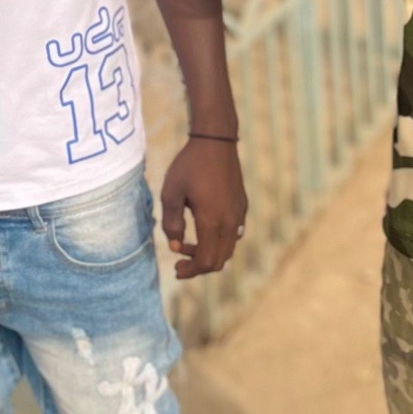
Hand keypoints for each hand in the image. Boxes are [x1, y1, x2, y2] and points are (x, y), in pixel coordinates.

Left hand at [160, 137, 246, 280]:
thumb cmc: (189, 165)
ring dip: (208, 253)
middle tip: (178, 260)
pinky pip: (233, 234)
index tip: (176, 270)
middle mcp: (230, 222)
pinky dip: (218, 241)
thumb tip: (175, 246)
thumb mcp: (170, 193)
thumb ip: (171, 223)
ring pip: (228, 249)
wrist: (215, 141)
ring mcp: (239, 214)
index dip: (191, 271)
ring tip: (186, 244)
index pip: (207, 261)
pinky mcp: (242, 206)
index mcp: (212, 221)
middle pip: (219, 260)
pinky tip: (202, 229)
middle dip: (198, 266)